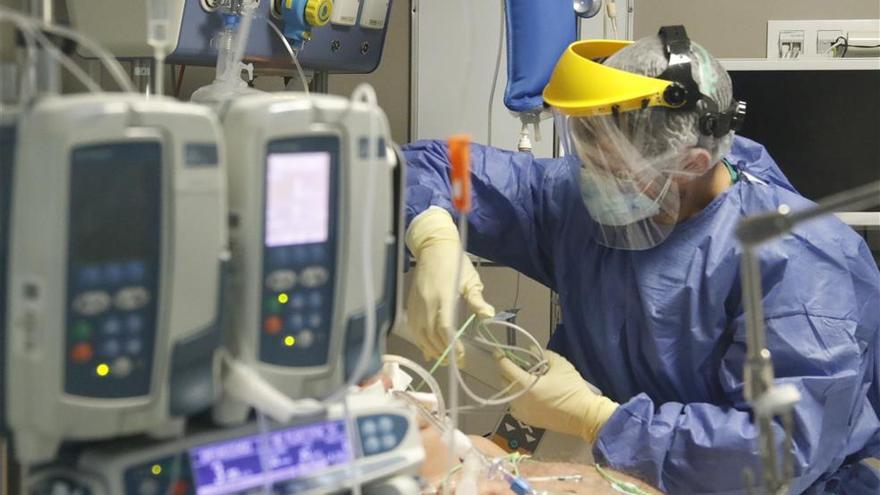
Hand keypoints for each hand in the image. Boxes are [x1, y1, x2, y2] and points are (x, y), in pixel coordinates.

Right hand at [406, 207, 494, 360]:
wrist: (433, 247)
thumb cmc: (455, 262)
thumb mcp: (470, 280)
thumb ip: (477, 300)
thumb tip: (488, 315)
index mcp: (444, 297)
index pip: (445, 328)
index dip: (452, 345)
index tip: (461, 356)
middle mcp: (427, 303)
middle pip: (432, 335)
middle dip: (443, 351)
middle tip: (456, 362)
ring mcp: (416, 304)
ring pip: (420, 334)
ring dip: (431, 348)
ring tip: (442, 358)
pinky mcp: (410, 303)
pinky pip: (413, 327)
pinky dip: (420, 340)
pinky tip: (427, 348)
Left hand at [498, 350, 617, 442]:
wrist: (584, 416)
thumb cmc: (572, 389)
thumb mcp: (561, 365)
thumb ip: (544, 355)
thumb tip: (531, 350)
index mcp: (525, 385)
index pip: (506, 368)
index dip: (500, 358)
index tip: (497, 352)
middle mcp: (519, 399)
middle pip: (504, 382)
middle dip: (507, 371)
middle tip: (518, 365)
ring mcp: (523, 412)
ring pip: (508, 395)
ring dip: (512, 386)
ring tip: (524, 380)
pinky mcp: (528, 420)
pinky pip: (515, 407)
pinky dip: (516, 399)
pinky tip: (526, 395)